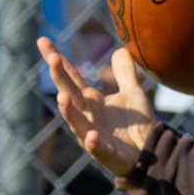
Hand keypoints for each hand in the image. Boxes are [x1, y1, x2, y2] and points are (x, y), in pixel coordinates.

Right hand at [39, 37, 154, 183]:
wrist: (151, 152)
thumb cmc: (137, 126)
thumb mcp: (134, 93)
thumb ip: (125, 73)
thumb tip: (121, 49)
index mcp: (91, 101)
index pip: (70, 77)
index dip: (57, 60)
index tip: (42, 40)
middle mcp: (87, 117)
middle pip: (69, 94)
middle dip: (59, 78)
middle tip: (52, 59)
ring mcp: (93, 136)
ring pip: (76, 123)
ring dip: (69, 111)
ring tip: (63, 97)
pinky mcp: (106, 154)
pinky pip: (97, 149)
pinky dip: (93, 143)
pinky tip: (92, 136)